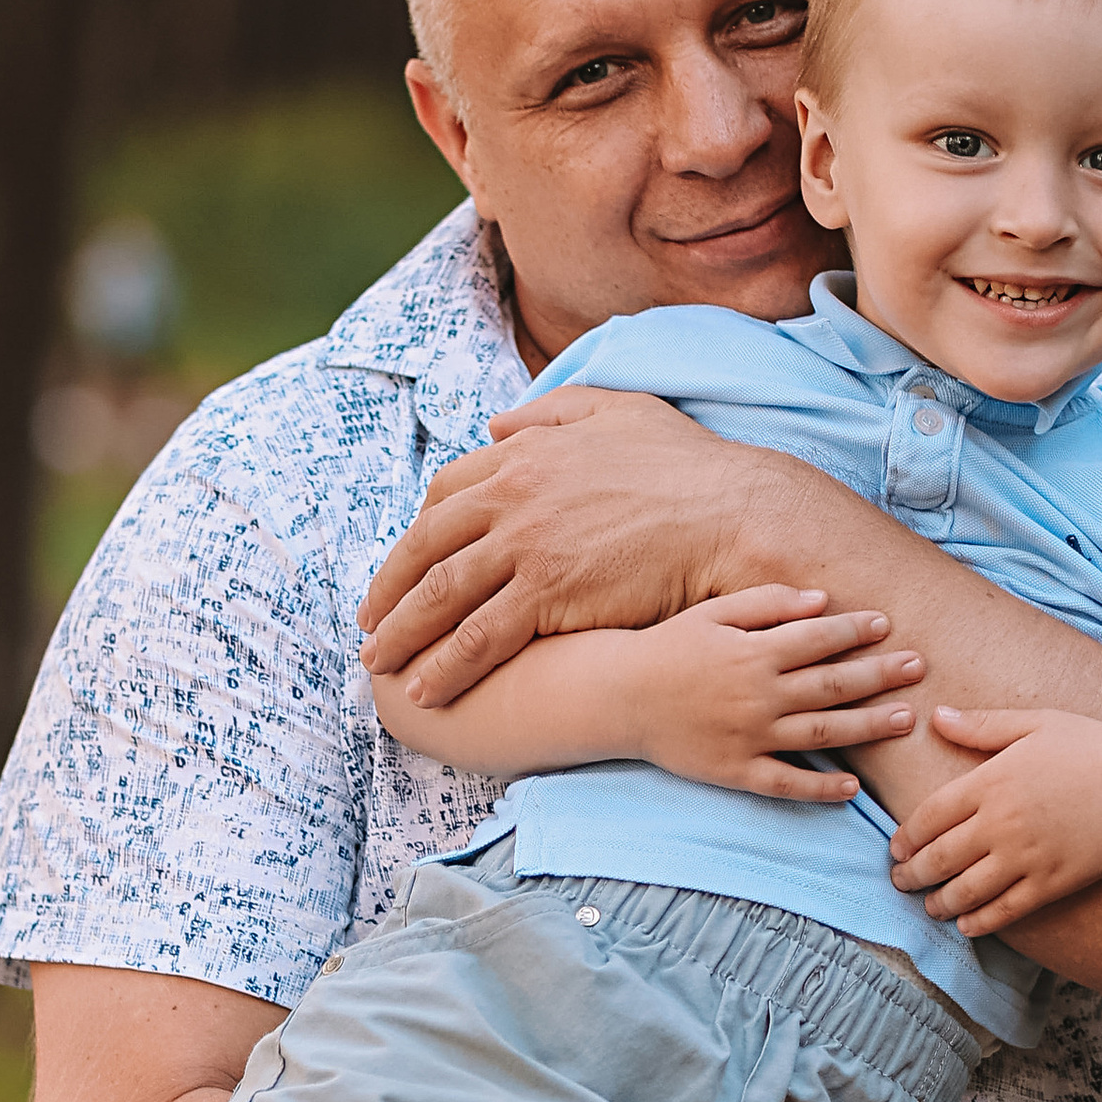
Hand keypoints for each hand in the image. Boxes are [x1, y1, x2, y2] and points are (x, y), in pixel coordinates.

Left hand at [358, 390, 781, 701]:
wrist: (731, 515)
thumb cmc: (688, 468)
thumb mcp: (619, 412)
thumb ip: (555, 411)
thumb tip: (500, 424)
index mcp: (524, 453)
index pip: (447, 494)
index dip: (418, 532)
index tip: (407, 563)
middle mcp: (512, 496)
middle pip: (427, 547)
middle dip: (391, 590)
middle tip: (371, 623)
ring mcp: (526, 546)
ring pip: (442, 595)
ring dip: (404, 634)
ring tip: (381, 664)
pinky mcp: (547, 594)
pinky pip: (479, 637)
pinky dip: (446, 666)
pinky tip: (426, 690)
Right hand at [635, 587, 923, 799]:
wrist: (619, 697)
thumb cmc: (670, 648)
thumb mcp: (712, 612)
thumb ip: (767, 603)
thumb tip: (821, 599)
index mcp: (754, 652)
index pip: (818, 638)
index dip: (856, 630)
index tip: (887, 625)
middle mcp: (758, 696)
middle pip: (833, 685)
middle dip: (881, 674)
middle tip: (919, 666)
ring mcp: (749, 737)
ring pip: (822, 734)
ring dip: (868, 727)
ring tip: (905, 719)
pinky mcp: (736, 772)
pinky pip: (786, 784)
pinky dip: (820, 790)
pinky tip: (852, 790)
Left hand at [889, 706, 1101, 936]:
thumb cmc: (1090, 747)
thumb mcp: (1034, 723)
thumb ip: (982, 725)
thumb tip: (935, 716)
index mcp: (990, 782)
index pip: (928, 816)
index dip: (906, 838)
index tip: (896, 850)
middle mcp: (1001, 823)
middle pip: (939, 858)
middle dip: (912, 876)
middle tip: (901, 883)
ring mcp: (1026, 857)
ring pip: (966, 891)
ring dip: (940, 903)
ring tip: (931, 907)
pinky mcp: (1052, 883)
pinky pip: (1005, 911)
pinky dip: (979, 922)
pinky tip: (967, 925)